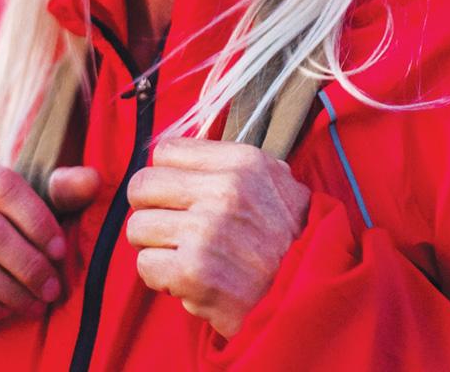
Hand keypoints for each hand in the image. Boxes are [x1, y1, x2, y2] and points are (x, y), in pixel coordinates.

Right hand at [0, 154, 102, 334]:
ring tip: (34, 303)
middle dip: (29, 265)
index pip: (1, 184)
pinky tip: (2, 310)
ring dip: (12, 292)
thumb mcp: (26, 206)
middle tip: (52, 288)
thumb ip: (59, 191)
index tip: (61, 250)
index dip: (37, 220)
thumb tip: (93, 179)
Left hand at [124, 137, 310, 337]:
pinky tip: (187, 281)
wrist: (312, 298)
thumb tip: (177, 153)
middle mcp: (224, 193)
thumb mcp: (279, 184)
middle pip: (142, 186)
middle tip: (172, 229)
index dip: (168, 176)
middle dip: (151, 210)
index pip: (166, 151)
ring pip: (137, 227)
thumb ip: (232, 164)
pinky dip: (161, 278)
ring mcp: (205, 233)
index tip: (180, 196)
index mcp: (243, 163)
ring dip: (156, 247)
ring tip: (184, 257)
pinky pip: (145, 265)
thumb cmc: (292, 241)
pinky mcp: (192, 273)